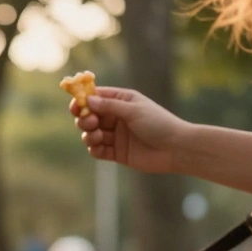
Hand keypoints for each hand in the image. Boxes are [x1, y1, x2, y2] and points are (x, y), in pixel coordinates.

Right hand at [70, 87, 188, 173]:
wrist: (176, 149)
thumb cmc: (159, 124)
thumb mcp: (133, 111)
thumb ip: (109, 106)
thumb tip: (88, 100)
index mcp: (122, 102)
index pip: (97, 97)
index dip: (83, 100)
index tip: (76, 105)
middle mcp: (117, 117)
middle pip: (90, 116)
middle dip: (85, 119)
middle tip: (91, 123)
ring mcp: (116, 136)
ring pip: (91, 134)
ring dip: (88, 135)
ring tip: (96, 137)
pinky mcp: (117, 153)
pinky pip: (98, 150)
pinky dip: (94, 149)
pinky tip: (98, 148)